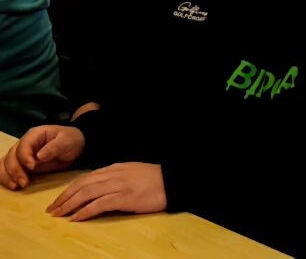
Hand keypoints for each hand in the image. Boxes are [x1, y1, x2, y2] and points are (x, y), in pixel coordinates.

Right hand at [1, 125, 84, 189]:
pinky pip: (7, 170)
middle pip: (11, 156)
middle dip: (15, 170)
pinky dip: (6, 178)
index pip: (23, 145)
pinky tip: (13, 185)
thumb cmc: (71, 141)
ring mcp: (20, 154)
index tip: (32, 167)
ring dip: (7, 176)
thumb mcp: (67, 141)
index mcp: (35, 135)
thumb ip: (54, 147)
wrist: (75, 147)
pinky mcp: (21, 165)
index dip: (24, 157)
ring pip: (5, 164)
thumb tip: (39, 156)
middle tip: (24, 183)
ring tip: (16, 186)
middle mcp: (24, 144)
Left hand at [47, 162, 165, 219]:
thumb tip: (100, 187)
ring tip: (59, 214)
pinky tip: (76, 218)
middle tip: (52, 209)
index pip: (86, 177)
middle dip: (64, 197)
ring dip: (69, 204)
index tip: (59, 199)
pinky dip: (85, 211)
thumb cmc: (155, 179)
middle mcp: (114, 174)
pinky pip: (99, 204)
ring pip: (87, 193)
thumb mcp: (133, 173)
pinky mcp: (124, 197)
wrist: (173, 181)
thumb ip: (117, 177)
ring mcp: (119, 185)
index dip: (70, 189)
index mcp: (116, 168)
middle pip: (82, 184)